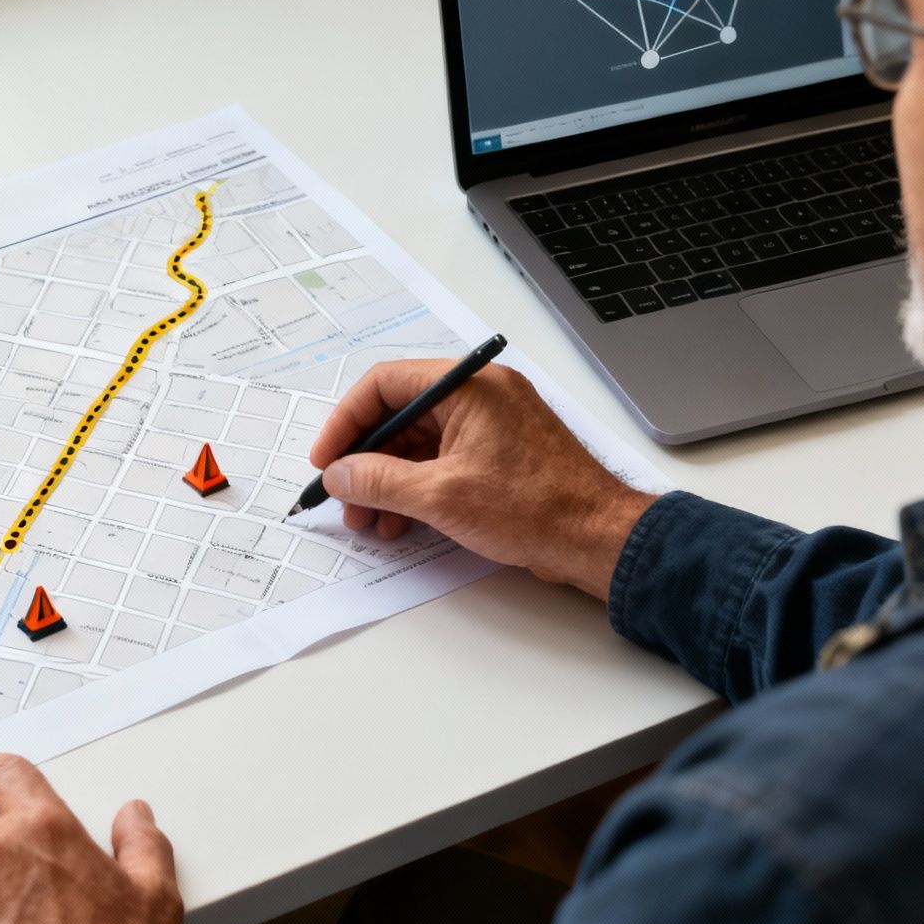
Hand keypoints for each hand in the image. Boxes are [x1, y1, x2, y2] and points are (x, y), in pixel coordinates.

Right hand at [309, 360, 657, 598]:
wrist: (597, 539)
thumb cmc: (534, 507)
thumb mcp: (440, 495)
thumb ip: (378, 481)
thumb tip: (339, 475)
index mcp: (469, 386)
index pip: (384, 384)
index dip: (346, 422)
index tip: (326, 460)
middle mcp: (479, 396)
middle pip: (399, 416)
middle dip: (365, 461)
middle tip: (344, 500)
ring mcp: (490, 426)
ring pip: (418, 444)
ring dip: (386, 482)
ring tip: (369, 523)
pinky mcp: (498, 456)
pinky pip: (441, 462)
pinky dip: (415, 490)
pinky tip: (399, 524)